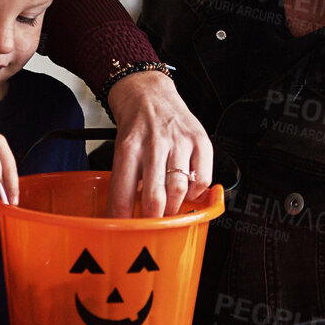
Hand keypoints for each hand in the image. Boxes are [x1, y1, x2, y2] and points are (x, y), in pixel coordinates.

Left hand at [104, 70, 212, 217]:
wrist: (149, 94)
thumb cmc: (135, 126)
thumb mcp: (121, 150)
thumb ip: (126, 179)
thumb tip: (127, 213)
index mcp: (129, 149)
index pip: (123, 192)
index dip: (123, 217)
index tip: (124, 231)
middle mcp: (154, 144)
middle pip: (155, 197)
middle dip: (153, 219)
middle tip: (151, 227)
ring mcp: (179, 142)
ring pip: (179, 190)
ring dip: (174, 208)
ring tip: (168, 211)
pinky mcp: (200, 140)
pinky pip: (202, 178)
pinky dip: (196, 192)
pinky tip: (187, 190)